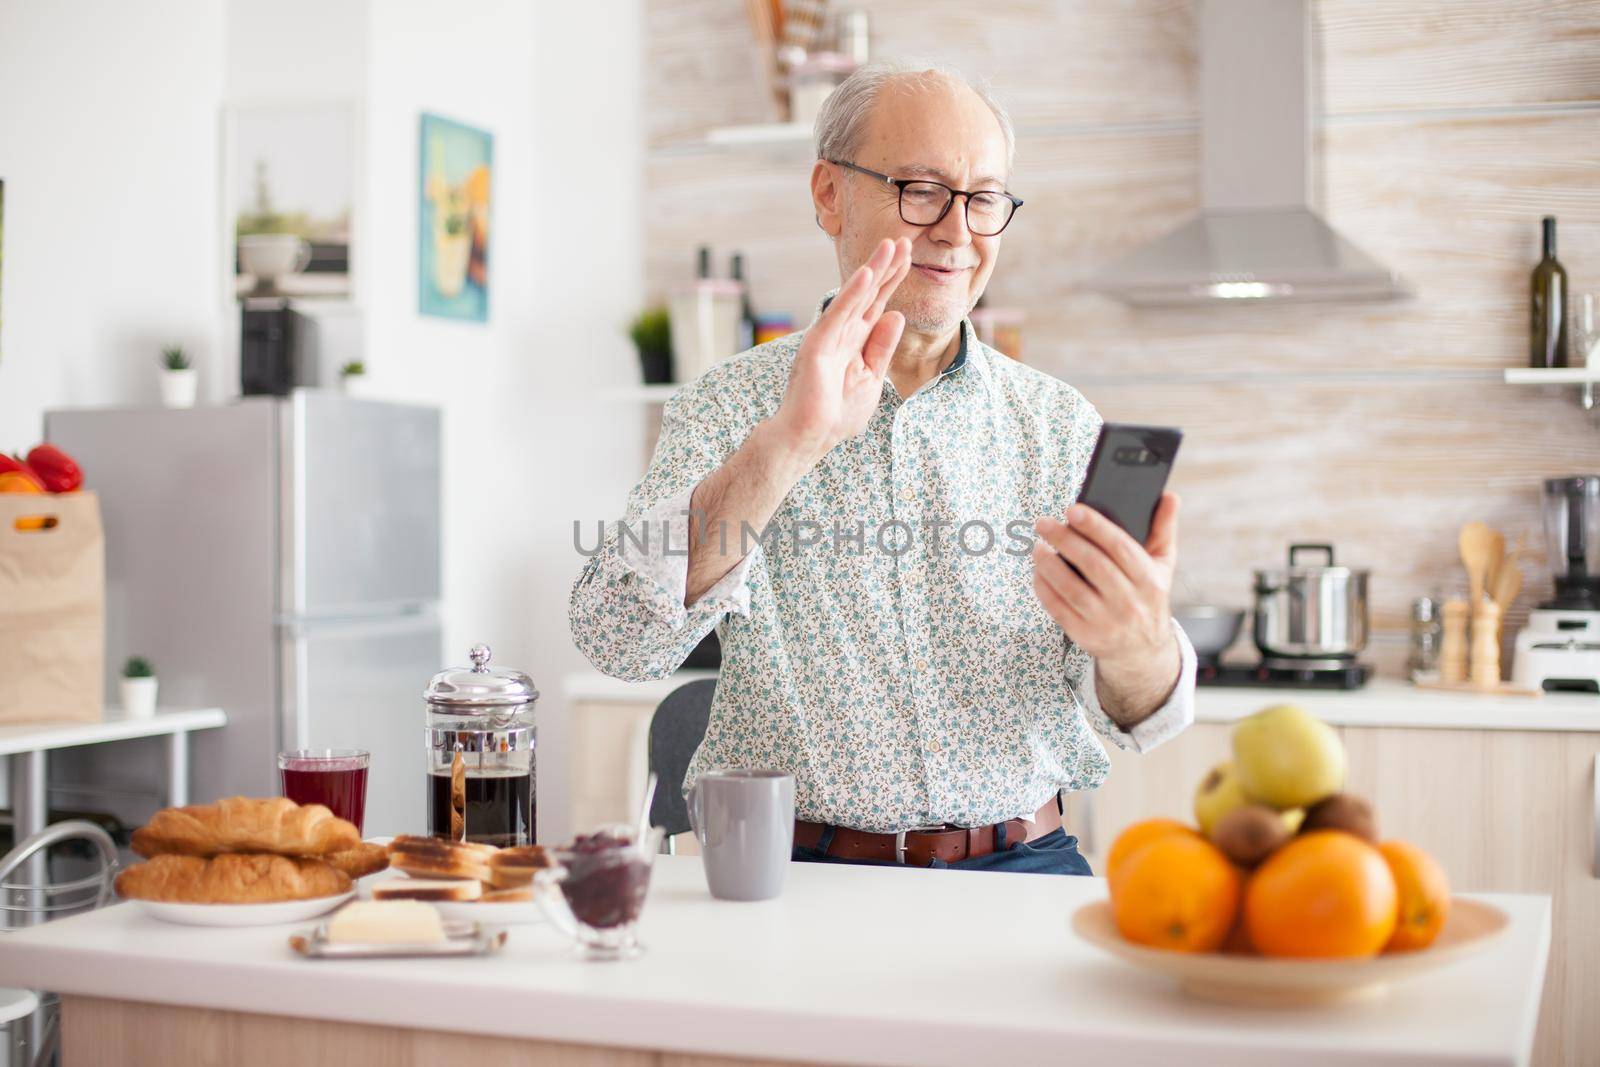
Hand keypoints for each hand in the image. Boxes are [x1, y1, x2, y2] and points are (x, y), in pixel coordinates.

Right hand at [769, 238, 911, 465]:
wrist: (809, 437)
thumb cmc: (836, 414)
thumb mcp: (871, 378)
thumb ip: (882, 347)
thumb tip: (895, 314)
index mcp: (855, 341)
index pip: (877, 303)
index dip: (892, 279)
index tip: (907, 255)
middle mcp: (841, 333)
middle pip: (869, 294)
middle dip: (886, 267)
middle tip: (903, 240)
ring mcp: (828, 337)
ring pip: (855, 298)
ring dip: (872, 271)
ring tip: (889, 247)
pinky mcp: (818, 345)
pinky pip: (839, 315)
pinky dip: (852, 294)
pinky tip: (867, 274)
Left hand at [1032, 492, 1180, 669]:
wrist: (1143, 650)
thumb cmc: (1148, 596)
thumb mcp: (1162, 565)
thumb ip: (1163, 529)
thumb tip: (1169, 496)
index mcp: (1150, 581)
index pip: (1121, 548)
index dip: (1096, 527)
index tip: (1073, 510)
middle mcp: (1130, 603)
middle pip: (1093, 565)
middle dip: (1065, 541)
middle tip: (1044, 523)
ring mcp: (1107, 622)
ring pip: (1072, 589)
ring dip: (1049, 565)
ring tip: (1037, 546)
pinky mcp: (1086, 636)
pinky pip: (1059, 610)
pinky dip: (1044, 589)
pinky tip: (1037, 572)